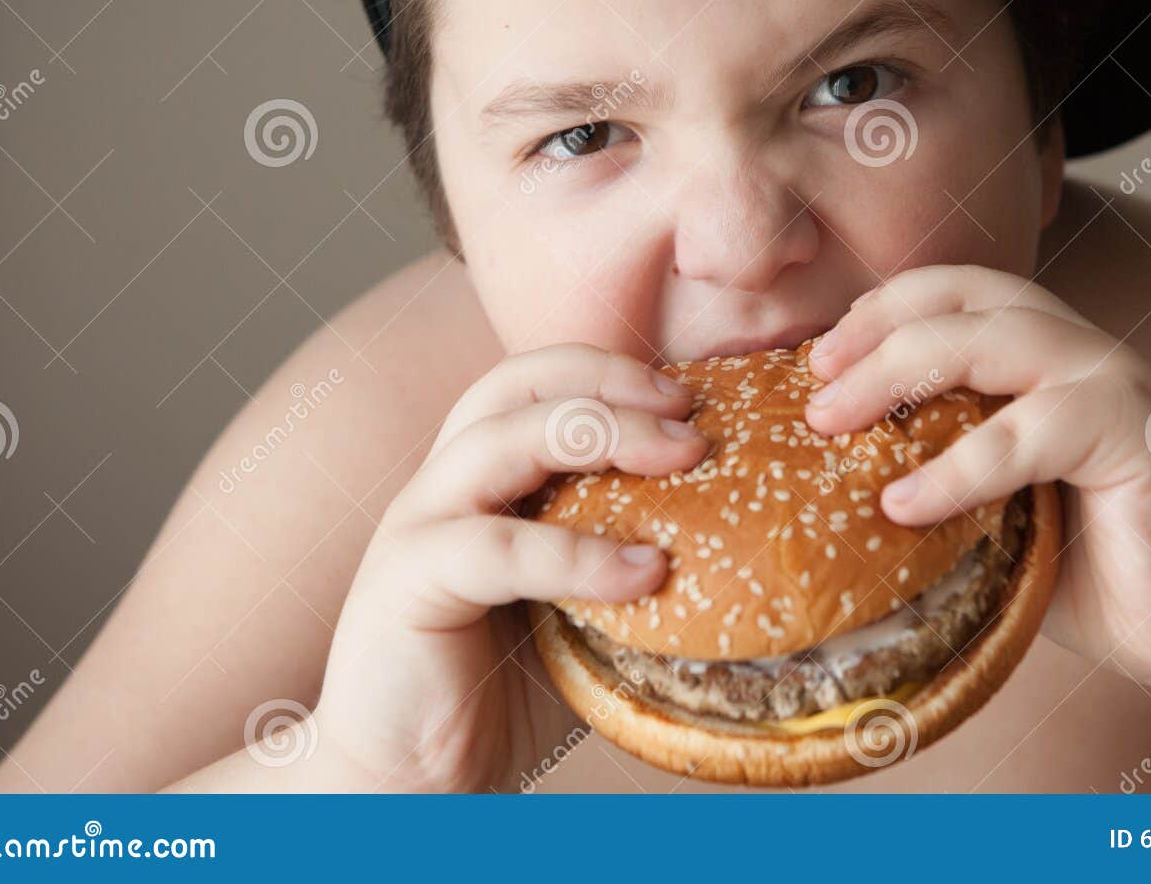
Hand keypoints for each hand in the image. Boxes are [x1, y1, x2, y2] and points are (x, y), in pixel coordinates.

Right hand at [311, 344, 707, 791]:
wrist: (407, 781)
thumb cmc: (500, 692)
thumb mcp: (583, 611)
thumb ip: (634, 567)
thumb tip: (744, 551)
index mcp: (484, 475)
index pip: (540, 378)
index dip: (615, 370)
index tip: (695, 395)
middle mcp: (445, 482)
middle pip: (519, 381)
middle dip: (611, 381)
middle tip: (690, 415)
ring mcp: (418, 524)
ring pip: (504, 437)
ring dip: (602, 433)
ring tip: (683, 457)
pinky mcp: (405, 582)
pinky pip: (499, 548)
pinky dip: (579, 553)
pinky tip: (644, 572)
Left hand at [802, 263, 1150, 699]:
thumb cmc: (1111, 578)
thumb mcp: (1004, 519)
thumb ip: (945, 482)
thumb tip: (834, 496)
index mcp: (1052, 362)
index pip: (958, 293)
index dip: (883, 309)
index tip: (817, 361)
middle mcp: (1086, 354)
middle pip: (965, 295)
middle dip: (875, 329)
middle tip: (813, 387)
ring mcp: (1119, 385)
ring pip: (994, 337)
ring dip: (898, 370)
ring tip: (832, 423)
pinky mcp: (1146, 434)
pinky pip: (1033, 431)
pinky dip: (959, 466)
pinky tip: (904, 506)